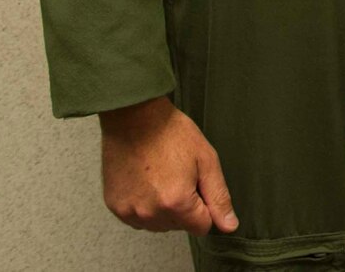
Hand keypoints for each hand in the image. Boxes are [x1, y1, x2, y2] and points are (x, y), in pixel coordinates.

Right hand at [98, 97, 238, 235]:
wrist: (134, 118)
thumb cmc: (170, 134)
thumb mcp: (206, 160)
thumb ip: (219, 197)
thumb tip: (229, 225)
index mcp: (176, 203)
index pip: (201, 227)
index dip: (205, 206)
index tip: (198, 185)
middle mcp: (150, 213)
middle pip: (179, 226)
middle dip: (185, 206)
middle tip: (178, 175)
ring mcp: (129, 212)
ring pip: (158, 224)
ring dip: (164, 208)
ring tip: (161, 176)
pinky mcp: (115, 207)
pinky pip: (138, 218)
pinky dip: (145, 205)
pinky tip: (146, 181)